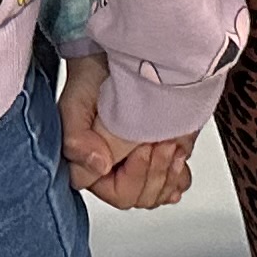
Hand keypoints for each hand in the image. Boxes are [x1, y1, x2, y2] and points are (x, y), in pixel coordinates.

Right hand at [59, 55, 196, 206]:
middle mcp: (115, 171)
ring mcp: (139, 166)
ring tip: (170, 143)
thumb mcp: (76, 105)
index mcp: (91, 168)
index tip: (140, 147)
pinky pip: (176, 184)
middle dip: (155, 172)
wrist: (118, 59)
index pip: (117, 194)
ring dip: (169, 172)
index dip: (133, 176)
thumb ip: (76, 140)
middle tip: (160, 142)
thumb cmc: (92, 79)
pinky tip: (179, 154)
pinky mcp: (160, 158)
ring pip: (159, 194)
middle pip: (141, 198)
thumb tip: (100, 165)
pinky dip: (180, 173)